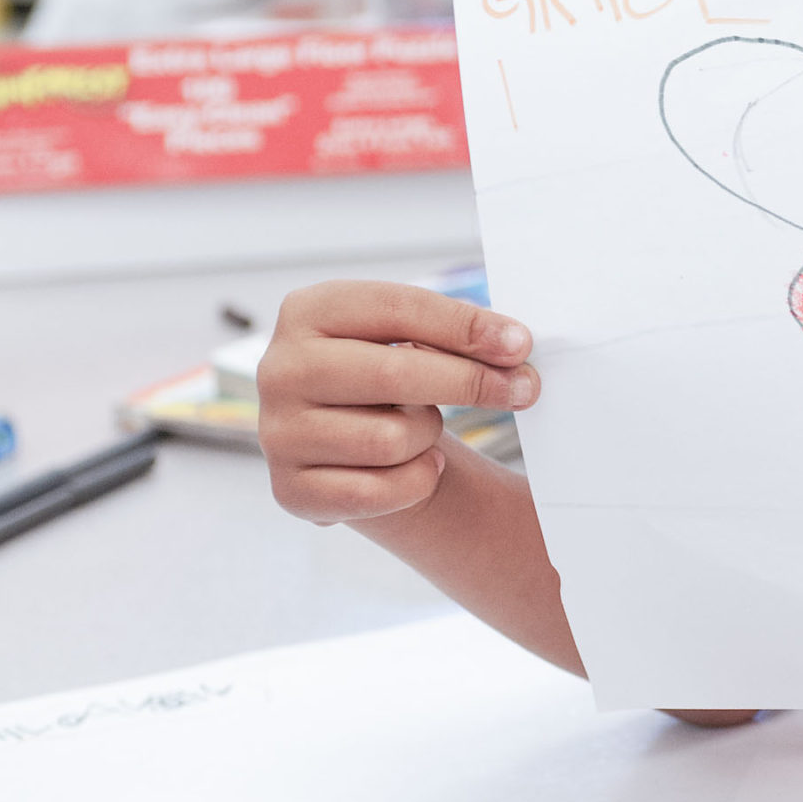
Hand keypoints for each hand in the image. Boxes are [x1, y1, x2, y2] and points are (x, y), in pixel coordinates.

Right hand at [258, 280, 537, 525]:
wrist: (346, 443)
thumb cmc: (385, 376)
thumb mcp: (407, 339)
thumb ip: (452, 336)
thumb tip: (512, 347)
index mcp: (308, 310)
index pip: (398, 309)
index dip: (466, 326)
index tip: (520, 344)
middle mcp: (280, 368)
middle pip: (394, 373)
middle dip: (470, 382)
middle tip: (524, 388)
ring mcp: (278, 433)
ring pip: (390, 439)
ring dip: (429, 436)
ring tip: (425, 429)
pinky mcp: (290, 490)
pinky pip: (377, 492)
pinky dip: (417, 482)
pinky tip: (420, 466)